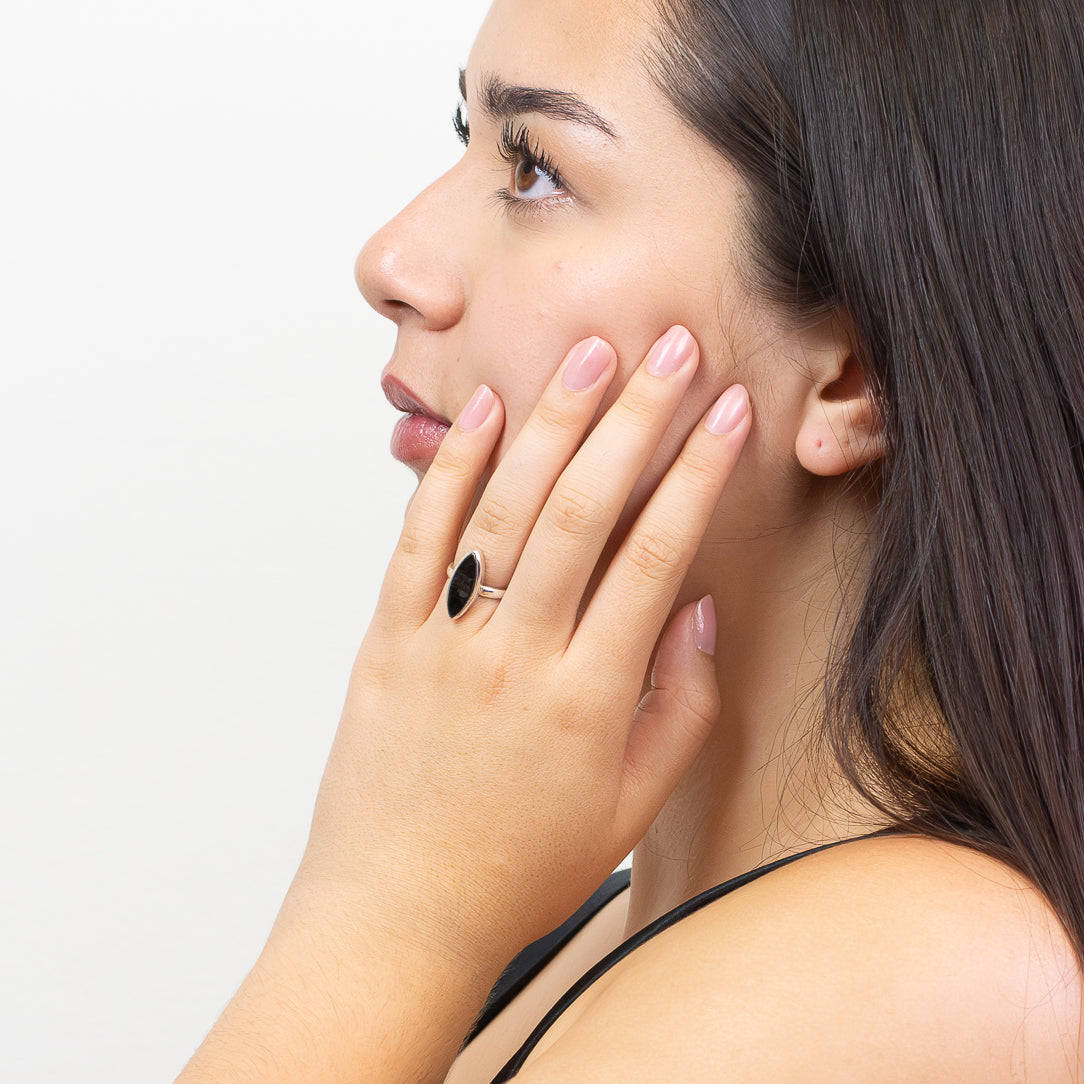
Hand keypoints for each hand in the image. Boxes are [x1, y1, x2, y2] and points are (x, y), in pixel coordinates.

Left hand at [295, 326, 750, 973]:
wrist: (394, 913)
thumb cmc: (518, 869)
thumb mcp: (627, 811)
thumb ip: (676, 709)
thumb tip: (694, 609)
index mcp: (587, 701)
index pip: (655, 558)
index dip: (698, 475)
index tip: (729, 413)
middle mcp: (515, 657)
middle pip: (584, 511)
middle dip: (636, 419)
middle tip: (673, 349)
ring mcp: (444, 642)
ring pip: (505, 509)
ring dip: (551, 423)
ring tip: (591, 354)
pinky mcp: (387, 640)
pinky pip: (420, 540)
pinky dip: (451, 470)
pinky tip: (483, 413)